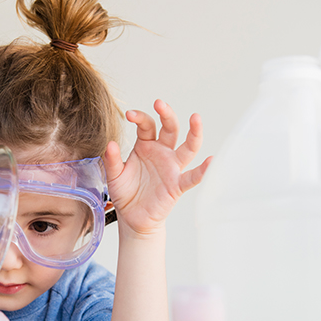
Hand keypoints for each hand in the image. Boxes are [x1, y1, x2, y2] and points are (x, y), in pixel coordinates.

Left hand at [102, 99, 210, 236]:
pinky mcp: (177, 184)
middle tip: (160, 104)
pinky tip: (210, 161)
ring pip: (187, 147)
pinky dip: (202, 170)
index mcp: (146, 146)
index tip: (130, 115)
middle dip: (167, 115)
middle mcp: (162, 152)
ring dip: (193, 133)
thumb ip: (112, 160)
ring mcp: (172, 167)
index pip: (147, 126)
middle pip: (170, 128)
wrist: (132, 217)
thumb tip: (110, 144)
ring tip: (196, 118)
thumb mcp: (114, 175)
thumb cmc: (126, 193)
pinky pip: (192, 176)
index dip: (140, 118)